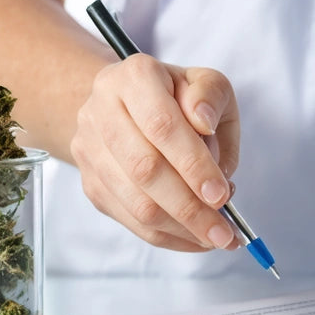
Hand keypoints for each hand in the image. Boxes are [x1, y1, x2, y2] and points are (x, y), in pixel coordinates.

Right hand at [70, 54, 240, 251]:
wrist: (130, 107)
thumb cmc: (178, 97)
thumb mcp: (206, 84)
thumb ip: (211, 96)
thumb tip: (203, 122)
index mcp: (134, 76)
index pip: (162, 125)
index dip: (193, 164)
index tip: (221, 194)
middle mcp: (101, 110)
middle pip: (145, 169)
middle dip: (190, 207)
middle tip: (225, 231)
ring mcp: (90, 150)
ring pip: (136, 202)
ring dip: (181, 228)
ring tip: (216, 237)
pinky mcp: (91, 183)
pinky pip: (130, 220)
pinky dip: (168, 236)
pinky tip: (196, 238)